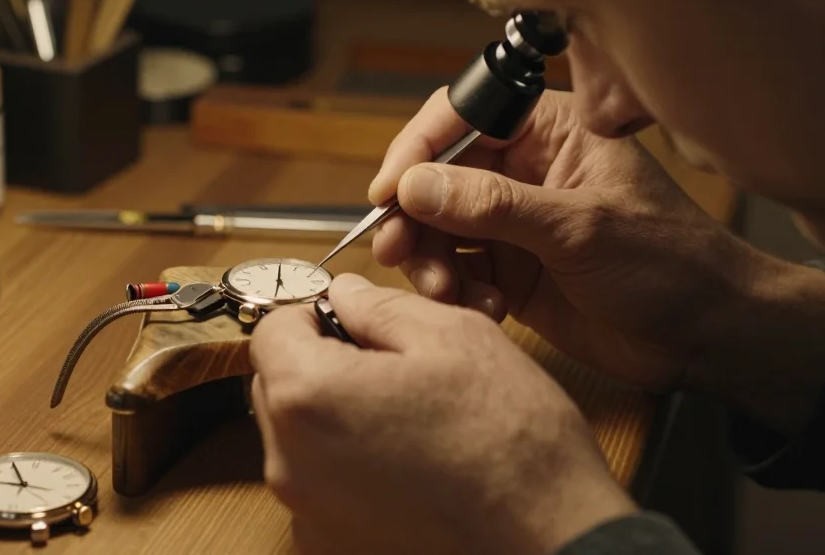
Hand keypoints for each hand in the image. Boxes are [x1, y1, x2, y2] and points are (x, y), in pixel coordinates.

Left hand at [251, 275, 635, 554]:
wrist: (550, 535)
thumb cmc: (508, 440)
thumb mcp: (451, 334)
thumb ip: (379, 305)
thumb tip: (344, 295)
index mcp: (309, 396)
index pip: (273, 328)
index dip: (315, 311)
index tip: (353, 318)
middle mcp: (290, 462)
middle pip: (277, 384)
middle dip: (321, 362)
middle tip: (390, 365)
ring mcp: (307, 512)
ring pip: (298, 435)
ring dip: (334, 415)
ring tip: (406, 417)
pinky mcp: (330, 545)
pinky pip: (320, 484)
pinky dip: (348, 466)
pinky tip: (407, 461)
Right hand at [370, 88, 824, 428]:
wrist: (709, 336)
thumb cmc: (671, 264)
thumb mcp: (582, 228)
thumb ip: (496, 207)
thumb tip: (416, 186)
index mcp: (551, 131)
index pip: (463, 117)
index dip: (418, 149)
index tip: (388, 191)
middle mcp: (525, 170)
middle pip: (437, 177)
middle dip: (413, 216)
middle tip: (397, 252)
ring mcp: (514, 223)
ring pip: (438, 228)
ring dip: (430, 260)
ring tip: (447, 293)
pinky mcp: (511, 271)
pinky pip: (457, 272)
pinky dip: (455, 292)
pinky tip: (487, 310)